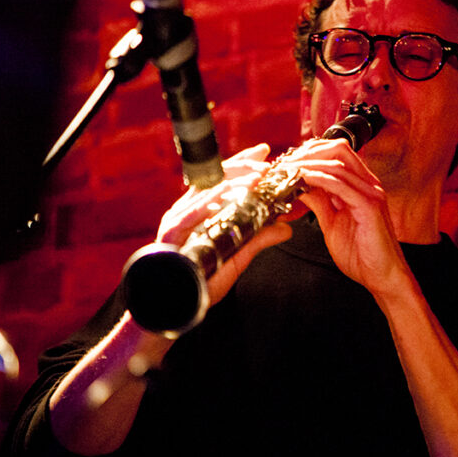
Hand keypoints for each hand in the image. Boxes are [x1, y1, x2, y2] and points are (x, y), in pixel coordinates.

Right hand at [155, 144, 291, 306]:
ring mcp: (178, 220)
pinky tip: (224, 192)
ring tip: (256, 177)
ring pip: (205, 192)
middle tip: (266, 166)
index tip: (264, 152)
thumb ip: (260, 238)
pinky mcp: (171, 234)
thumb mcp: (238, 255)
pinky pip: (189, 213)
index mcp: (202, 209)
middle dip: (242, 167)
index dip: (243, 162)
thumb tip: (286, 228)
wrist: (178, 304)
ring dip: (233, 182)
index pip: (223, 177)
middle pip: (215, 178)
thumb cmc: (203, 277)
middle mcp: (189, 209)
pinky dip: (206, 201)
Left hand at [279, 139, 412, 296]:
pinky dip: (318, 179)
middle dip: (307, 152)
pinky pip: (340, 184)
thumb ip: (319, 203)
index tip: (286, 162)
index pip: (336, 153)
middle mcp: (369, 183)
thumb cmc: (361, 254)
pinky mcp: (369, 206)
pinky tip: (301, 181)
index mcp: (361, 185)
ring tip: (285, 172)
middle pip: (338, 148)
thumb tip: (300, 186)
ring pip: (337, 163)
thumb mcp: (331, 223)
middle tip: (283, 164)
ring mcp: (371, 192)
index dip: (309, 152)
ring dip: (307, 165)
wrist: (381, 277)